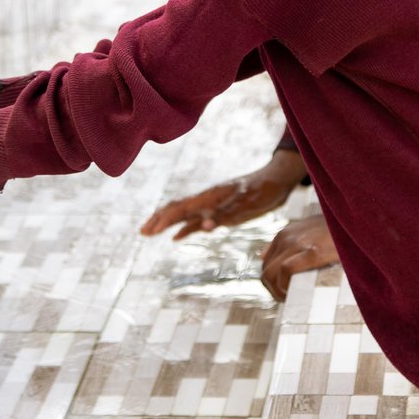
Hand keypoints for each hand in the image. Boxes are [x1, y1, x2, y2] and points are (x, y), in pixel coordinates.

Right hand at [140, 150, 306, 238]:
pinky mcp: (220, 211)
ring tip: (149, 233)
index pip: (181, 208)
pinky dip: (184, 229)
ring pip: (183, 214)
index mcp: (210, 196)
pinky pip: (197, 221)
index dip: (164, 219)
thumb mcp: (247, 203)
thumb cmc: (263, 190)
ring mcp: (212, 205)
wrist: (276, 181)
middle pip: (176, 209)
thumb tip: (204, 226)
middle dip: (158, 220)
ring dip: (166, 223)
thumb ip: (225, 214)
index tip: (150, 230)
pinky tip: (176, 237)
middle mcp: (207, 200)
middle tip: (142, 232)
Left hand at [259, 215, 338, 300]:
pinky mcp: (312, 252)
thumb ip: (284, 241)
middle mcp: (286, 237)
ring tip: (292, 300)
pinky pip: (286, 271)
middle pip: (265, 272)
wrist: (357, 223)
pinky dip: (285, 286)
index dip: (272, 283)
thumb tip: (260, 255)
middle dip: (273, 290)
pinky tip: (294, 294)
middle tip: (289, 300)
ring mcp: (298, 243)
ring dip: (277, 292)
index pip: (265, 264)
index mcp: (284, 234)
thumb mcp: (306, 230)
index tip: (285, 292)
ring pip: (271, 274)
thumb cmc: (335, 231)